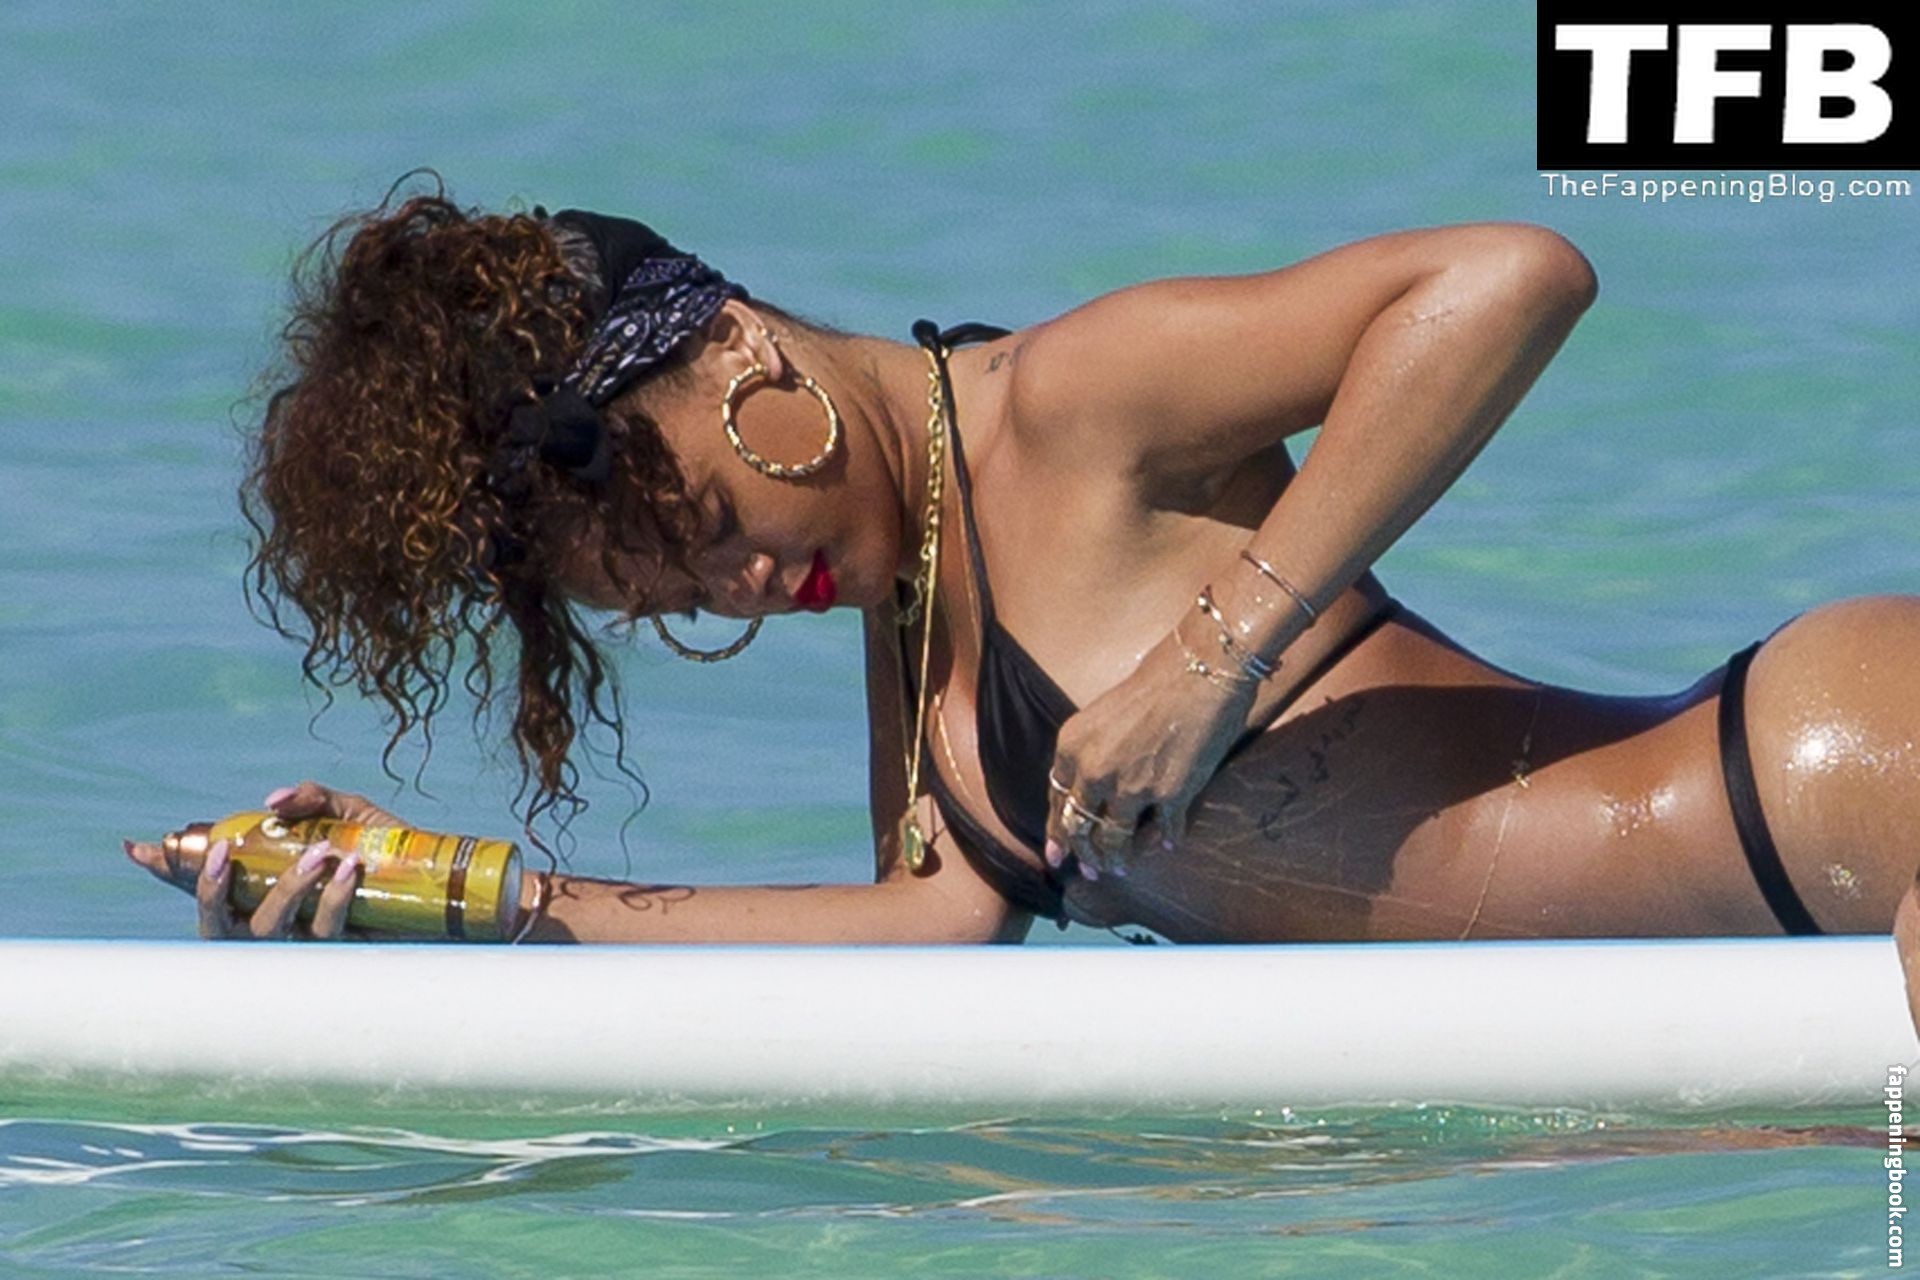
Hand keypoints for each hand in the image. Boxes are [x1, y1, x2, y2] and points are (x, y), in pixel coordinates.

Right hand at [123, 779, 401, 939]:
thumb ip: (312, 798)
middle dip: (213, 891)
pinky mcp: (346, 957)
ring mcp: (309, 948)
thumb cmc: (391, 851)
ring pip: (272, 933)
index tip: (137, 847)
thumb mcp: (352, 812)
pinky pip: (327, 936)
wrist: (451, 887)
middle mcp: (277, 929)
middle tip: (232, 851)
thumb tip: (272, 800)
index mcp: (267, 895)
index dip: (169, 872)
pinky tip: (350, 869)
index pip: (206, 889)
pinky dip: (334, 900)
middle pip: (220, 927)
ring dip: (290, 889)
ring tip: (325, 853)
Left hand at [1043, 630, 1256, 878]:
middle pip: (1080, 827)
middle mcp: (1093, 771)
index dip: (1057, 830)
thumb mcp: (1103, 716)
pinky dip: (1164, 841)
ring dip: (1117, 858)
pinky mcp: (1168, 797)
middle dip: (1083, 854)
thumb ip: (1093, 752)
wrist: (1200, 672)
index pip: (1057, 800)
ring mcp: (1130, 788)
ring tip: (1122, 867)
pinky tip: (1167, 845)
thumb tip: (1093, 787)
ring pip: (1113, 839)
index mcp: (1071, 747)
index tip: (1057, 854)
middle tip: (1090, 870)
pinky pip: (1161, 832)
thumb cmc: (1155, 682)